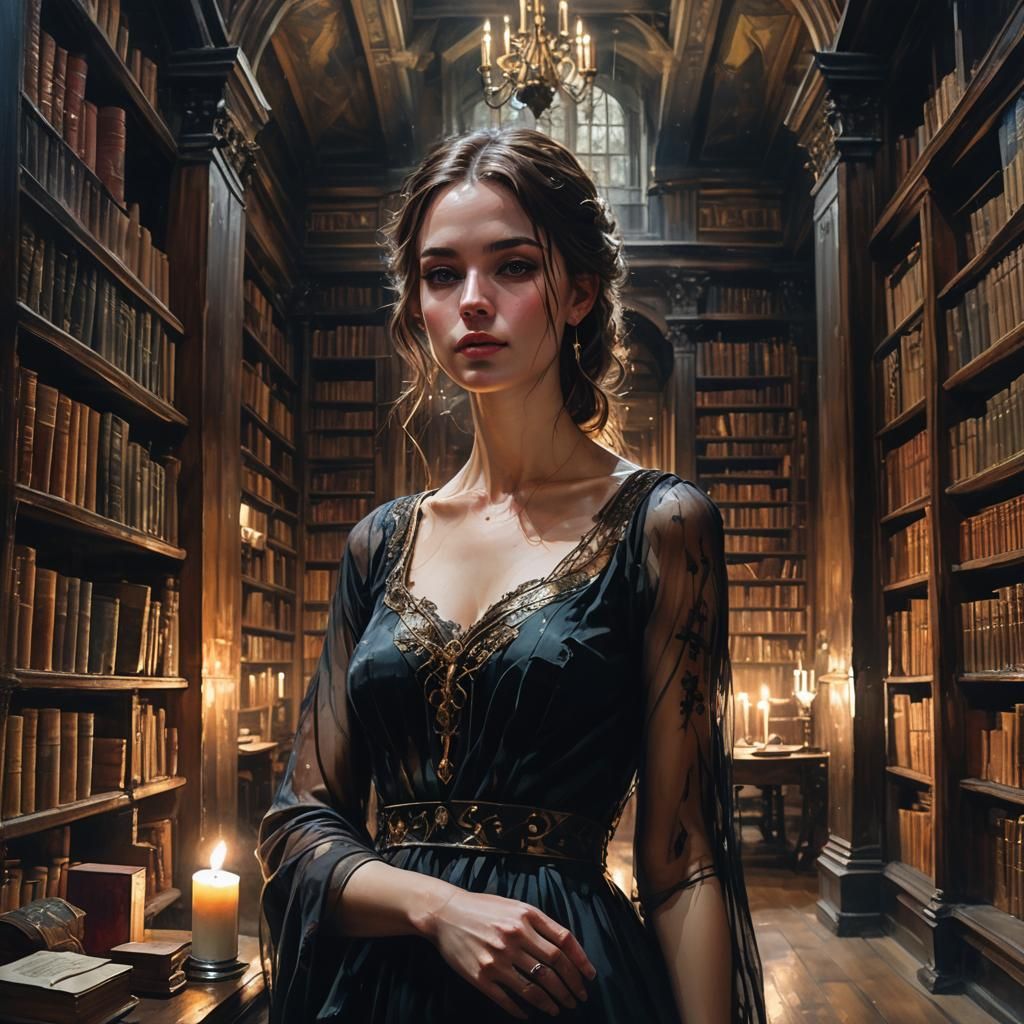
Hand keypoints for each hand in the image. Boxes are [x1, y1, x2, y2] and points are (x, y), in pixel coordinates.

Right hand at [423, 888, 596, 1018]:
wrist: (445, 913)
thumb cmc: (484, 908)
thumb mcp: (514, 906)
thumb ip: (539, 923)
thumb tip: (565, 948)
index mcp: (526, 916)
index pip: (564, 942)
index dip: (581, 962)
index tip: (589, 978)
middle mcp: (514, 936)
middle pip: (553, 967)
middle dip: (571, 987)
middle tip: (578, 999)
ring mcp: (497, 958)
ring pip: (534, 988)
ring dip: (551, 1002)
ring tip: (559, 1009)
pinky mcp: (481, 976)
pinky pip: (508, 999)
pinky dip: (522, 1009)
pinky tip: (530, 1013)